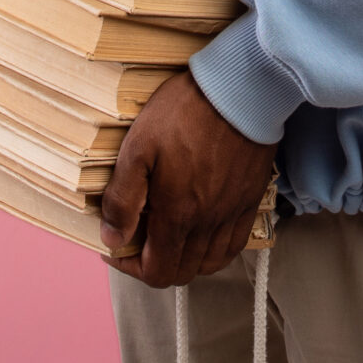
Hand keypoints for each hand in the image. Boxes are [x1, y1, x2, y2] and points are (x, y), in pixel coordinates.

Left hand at [100, 72, 276, 286]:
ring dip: (184, 260)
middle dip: (155, 265)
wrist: (240, 89)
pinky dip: (215, 250)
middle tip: (140, 239)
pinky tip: (202, 231)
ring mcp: (232, 213)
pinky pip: (235, 245)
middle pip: (181, 273)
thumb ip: (124, 198)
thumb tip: (113, 239)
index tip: (118, 248)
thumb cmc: (186, 112)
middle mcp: (208, 223)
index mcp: (178, 214)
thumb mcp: (139, 147)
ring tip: (168, 236)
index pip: (156, 272)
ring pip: (209, 264)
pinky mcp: (250, 200)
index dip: (130, 269)